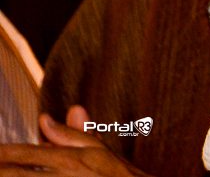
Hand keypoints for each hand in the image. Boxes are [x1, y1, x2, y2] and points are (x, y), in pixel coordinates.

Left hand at [0, 107, 150, 175]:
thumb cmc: (117, 176)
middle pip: (14, 173)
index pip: (22, 154)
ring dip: (9, 174)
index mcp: (68, 159)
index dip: (0, 153)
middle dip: (0, 167)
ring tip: (3, 169)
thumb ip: (70, 134)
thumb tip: (46, 118)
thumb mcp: (97, 151)